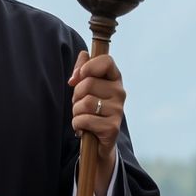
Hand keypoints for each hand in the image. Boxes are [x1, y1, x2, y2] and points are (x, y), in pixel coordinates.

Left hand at [69, 50, 124, 195]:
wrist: (98, 140)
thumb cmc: (90, 109)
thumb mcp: (85, 88)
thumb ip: (83, 69)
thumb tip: (83, 54)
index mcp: (115, 79)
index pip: (106, 61)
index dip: (88, 67)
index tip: (79, 76)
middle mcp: (120, 92)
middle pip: (88, 84)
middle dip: (76, 95)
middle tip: (80, 104)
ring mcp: (118, 110)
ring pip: (84, 103)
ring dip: (75, 112)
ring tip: (82, 116)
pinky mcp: (112, 127)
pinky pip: (84, 120)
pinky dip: (77, 124)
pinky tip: (83, 128)